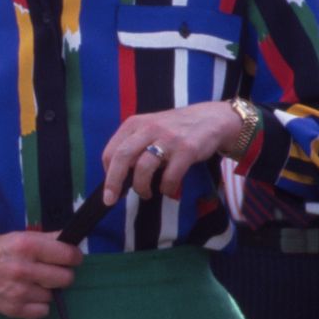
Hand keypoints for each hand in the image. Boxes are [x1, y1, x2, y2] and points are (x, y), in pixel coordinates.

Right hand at [0, 231, 81, 318]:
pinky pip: (43, 311)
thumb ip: (47, 239)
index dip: (74, 257)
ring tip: (33, 282)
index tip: (71, 258)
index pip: (68, 255)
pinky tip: (28, 294)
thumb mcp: (20, 237)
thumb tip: (71, 240)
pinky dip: (39, 304)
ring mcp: (19, 292)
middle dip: (62, 274)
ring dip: (47, 290)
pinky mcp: (14, 309)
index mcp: (26, 246)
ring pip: (53, 296)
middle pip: (66, 278)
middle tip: (51, 271)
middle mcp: (23, 269)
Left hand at [101, 101, 240, 205]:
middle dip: (113, 182)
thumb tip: (117, 177)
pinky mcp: (187, 149)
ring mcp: (168, 138)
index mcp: (134, 124)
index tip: (110, 188)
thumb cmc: (174, 129)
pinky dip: (166, 188)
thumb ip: (133, 146)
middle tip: (111, 200)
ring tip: (146, 194)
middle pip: (122, 157)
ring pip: (143, 168)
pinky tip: (167, 189)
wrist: (211, 119)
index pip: (111, 151)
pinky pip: (170, 176)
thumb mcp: (148, 129)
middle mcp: (148, 128)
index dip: (107, 173)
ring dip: (141, 187)